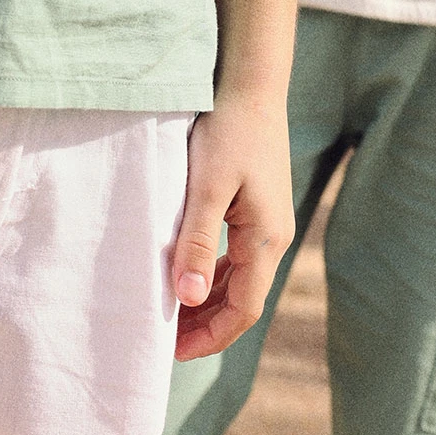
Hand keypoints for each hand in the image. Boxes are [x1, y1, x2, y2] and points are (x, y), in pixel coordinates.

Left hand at [172, 86, 292, 360]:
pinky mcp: (256, 207)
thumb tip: (187, 298)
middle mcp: (273, 236)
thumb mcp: (206, 185)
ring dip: (207, 301)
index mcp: (266, 238)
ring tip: (169, 314)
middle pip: (243, 300)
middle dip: (206, 325)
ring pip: (239, 280)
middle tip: (162, 339)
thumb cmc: (228, 129)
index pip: (244, 310)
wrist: (250, 83)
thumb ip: (198, 242)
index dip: (210, 337)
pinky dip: (212, 274)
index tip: (171, 351)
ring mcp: (267, 222)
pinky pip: (236, 257)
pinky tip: (186, 274)